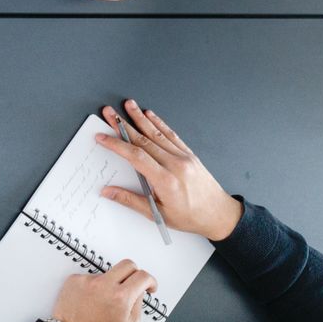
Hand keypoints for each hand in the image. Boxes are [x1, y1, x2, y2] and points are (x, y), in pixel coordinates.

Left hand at [51, 260, 155, 321]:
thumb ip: (138, 303)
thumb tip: (140, 289)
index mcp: (121, 297)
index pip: (142, 276)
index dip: (150, 281)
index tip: (148, 285)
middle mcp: (104, 284)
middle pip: (127, 264)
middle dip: (134, 273)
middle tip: (132, 284)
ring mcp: (87, 280)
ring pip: (107, 273)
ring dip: (110, 283)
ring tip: (102, 302)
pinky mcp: (74, 279)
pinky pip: (91, 277)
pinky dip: (93, 286)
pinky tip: (90, 300)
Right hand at [94, 100, 243, 241]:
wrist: (220, 214)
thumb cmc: (191, 217)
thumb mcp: (158, 215)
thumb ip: (131, 201)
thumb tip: (108, 192)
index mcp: (166, 180)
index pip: (136, 156)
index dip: (117, 145)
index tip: (103, 137)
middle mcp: (175, 165)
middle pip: (143, 140)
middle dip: (123, 125)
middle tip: (110, 112)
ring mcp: (183, 157)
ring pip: (157, 134)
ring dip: (140, 118)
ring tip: (128, 104)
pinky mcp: (189, 155)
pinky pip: (171, 135)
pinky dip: (159, 124)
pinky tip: (150, 115)